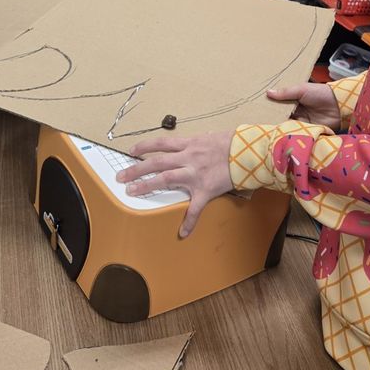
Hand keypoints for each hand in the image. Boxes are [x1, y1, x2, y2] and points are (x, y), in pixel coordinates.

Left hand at [116, 130, 234, 237]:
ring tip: (132, 192)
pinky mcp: (205, 190)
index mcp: (188, 145)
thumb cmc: (231, 143)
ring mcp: (194, 174)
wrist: (247, 152)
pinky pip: (195, 208)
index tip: (131, 150)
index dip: (144, 146)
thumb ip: (196, 144)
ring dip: (147, 186)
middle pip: (155, 163)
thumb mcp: (209, 137)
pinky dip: (189, 221)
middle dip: (136, 169)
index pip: (160, 144)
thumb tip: (187, 146)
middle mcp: (187, 158)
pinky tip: (183, 232)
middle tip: (121, 176)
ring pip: (165, 179)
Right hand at [266, 82, 340, 127]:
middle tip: (259, 121)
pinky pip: (296, 132)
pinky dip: (290, 132)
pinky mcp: (307, 130)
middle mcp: (296, 111)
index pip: (279, 104)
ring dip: (280, 126)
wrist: (339, 106)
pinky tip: (280, 134)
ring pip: (287, 124)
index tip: (258, 108)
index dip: (270, 106)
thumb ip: (286, 92)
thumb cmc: (321, 93)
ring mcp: (301, 121)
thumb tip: (268, 92)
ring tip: (267, 129)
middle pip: (281, 115)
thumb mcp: (302, 89)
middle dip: (273, 117)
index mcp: (294, 99)